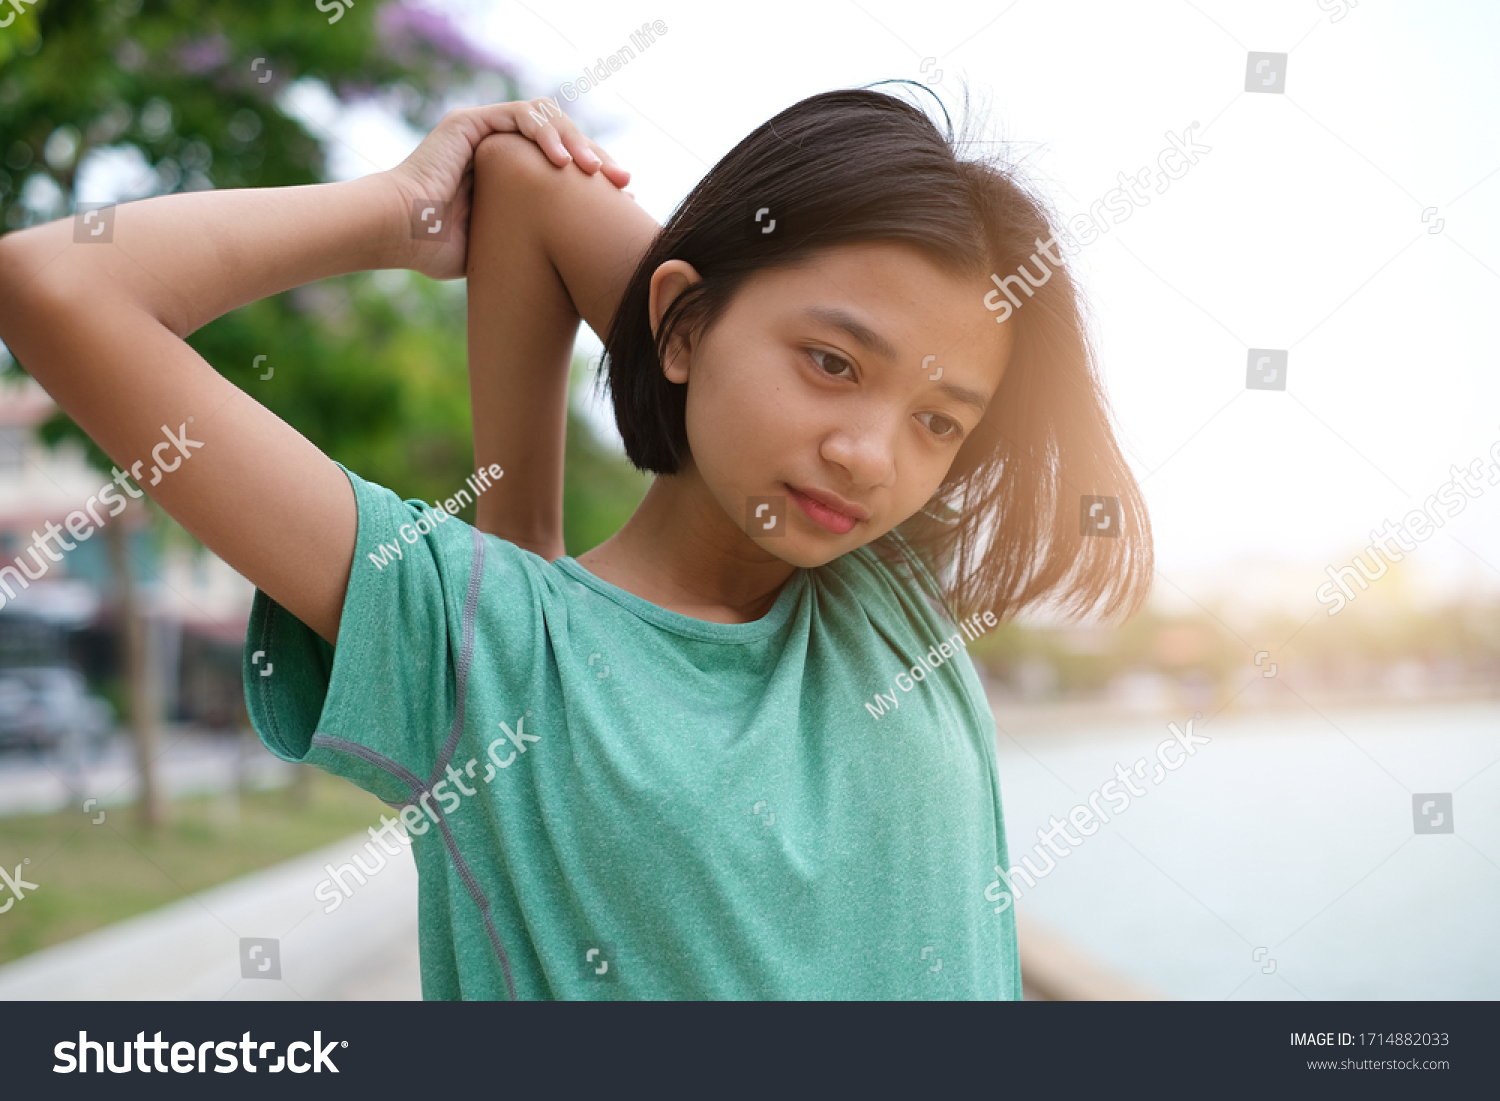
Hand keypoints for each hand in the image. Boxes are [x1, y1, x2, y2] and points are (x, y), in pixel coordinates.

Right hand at [385, 98, 630, 280]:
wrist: (399, 236)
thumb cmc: (439, 251)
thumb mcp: (503, 246)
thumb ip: (535, 240)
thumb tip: (579, 266)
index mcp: (508, 173)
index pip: (562, 164)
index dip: (594, 180)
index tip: (623, 202)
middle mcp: (498, 147)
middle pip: (561, 139)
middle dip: (596, 158)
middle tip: (623, 183)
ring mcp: (482, 130)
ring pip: (545, 120)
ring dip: (576, 142)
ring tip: (596, 172)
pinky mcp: (468, 122)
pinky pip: (518, 116)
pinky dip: (544, 133)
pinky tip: (563, 162)